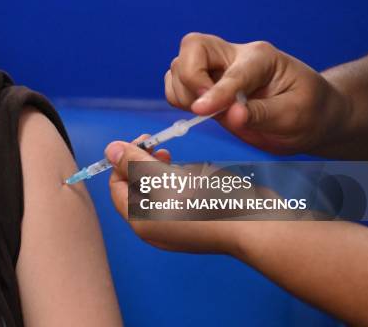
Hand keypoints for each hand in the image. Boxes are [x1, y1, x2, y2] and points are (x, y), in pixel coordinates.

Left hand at [105, 138, 245, 254]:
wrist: (257, 225)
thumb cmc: (208, 203)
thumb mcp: (166, 178)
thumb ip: (136, 163)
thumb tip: (110, 150)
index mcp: (141, 221)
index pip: (117, 186)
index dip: (124, 159)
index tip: (143, 139)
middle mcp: (155, 227)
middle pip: (137, 188)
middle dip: (144, 163)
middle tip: (159, 146)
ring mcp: (177, 226)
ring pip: (159, 191)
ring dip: (164, 171)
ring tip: (178, 161)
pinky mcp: (197, 221)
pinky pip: (179, 197)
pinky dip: (181, 182)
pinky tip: (195, 173)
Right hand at [165, 33, 351, 153]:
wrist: (311, 115)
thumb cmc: (309, 111)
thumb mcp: (296, 115)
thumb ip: (263, 114)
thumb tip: (232, 115)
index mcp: (261, 58)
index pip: (232, 71)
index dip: (216, 92)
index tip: (201, 111)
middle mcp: (234, 57)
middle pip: (192, 46)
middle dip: (189, 77)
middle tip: (203, 107)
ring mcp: (217, 70)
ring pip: (178, 66)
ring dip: (182, 91)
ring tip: (206, 112)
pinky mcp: (206, 87)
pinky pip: (176, 85)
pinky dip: (178, 98)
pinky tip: (200, 110)